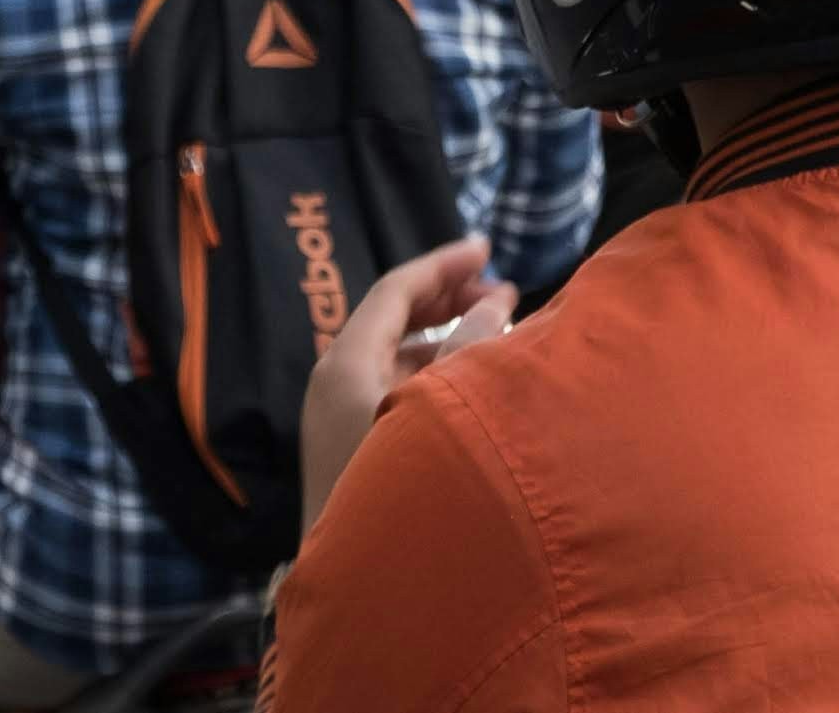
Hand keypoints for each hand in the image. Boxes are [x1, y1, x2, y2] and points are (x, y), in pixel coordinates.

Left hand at [299, 235, 512, 536]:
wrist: (365, 591)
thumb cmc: (402, 490)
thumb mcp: (441, 410)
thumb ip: (469, 350)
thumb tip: (493, 304)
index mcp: (344, 364)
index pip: (395, 290)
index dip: (444, 264)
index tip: (487, 247)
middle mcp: (334, 384)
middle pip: (392, 320)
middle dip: (449, 299)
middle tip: (503, 290)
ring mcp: (339, 421)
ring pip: (397, 358)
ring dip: (448, 338)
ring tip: (500, 332)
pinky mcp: (351, 453)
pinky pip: (395, 392)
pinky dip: (437, 376)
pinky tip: (475, 384)